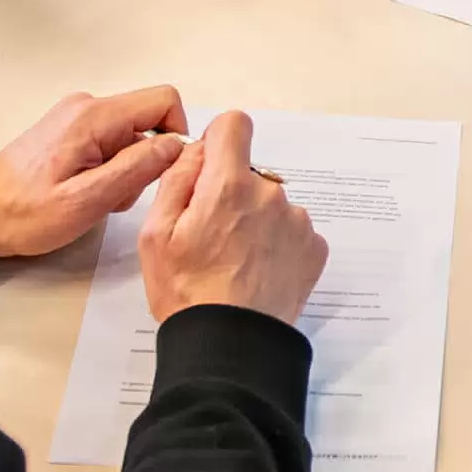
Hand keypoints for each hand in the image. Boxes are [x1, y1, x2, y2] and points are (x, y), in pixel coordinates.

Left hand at [0, 85, 188, 261]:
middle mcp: (87, 105)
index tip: (161, 172)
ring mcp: (76, 115)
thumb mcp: (87, 200)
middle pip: (148, 119)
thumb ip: (136, 169)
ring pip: (130, 133)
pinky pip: (110, 139)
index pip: (164, 100)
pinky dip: (109, 166)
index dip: (176, 135)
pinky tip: (86, 191)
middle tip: (117, 196)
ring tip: (96, 197)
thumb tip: (176, 144)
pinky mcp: (69, 129)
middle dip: (147, 159)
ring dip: (126, 167)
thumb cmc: (26, 213)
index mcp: (94, 117)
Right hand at [137, 109, 328, 324]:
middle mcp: (270, 195)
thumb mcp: (155, 233)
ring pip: (272, 203)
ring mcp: (298, 222)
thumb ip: (177, 178)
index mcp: (228, 185)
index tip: (208, 169)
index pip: (234, 124)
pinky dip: (277, 245)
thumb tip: (197, 150)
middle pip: (250, 171)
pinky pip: (292, 231)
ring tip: (235, 263)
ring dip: (256, 221)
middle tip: (212, 237)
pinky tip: (258, 273)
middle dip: (231, 192)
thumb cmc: (187, 293)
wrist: (231, 346)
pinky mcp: (315, 248)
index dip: (218, 142)